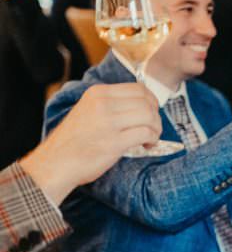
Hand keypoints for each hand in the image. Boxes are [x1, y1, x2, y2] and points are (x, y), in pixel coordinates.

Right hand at [21, 83, 160, 203]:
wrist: (55, 163)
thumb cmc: (74, 140)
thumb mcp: (88, 110)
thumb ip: (111, 104)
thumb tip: (143, 104)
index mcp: (98, 93)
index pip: (138, 89)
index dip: (152, 101)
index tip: (152, 113)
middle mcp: (103, 104)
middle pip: (147, 102)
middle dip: (156, 116)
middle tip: (152, 129)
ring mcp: (108, 123)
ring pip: (149, 116)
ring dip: (156, 128)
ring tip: (150, 138)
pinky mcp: (114, 143)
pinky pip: (146, 133)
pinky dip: (152, 139)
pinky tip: (146, 145)